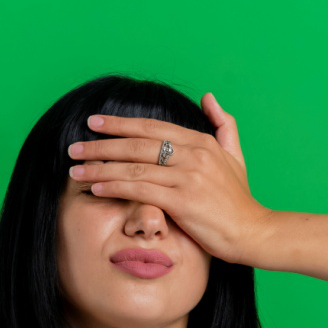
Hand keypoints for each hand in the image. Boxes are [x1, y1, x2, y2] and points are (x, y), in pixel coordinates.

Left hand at [67, 92, 272, 265]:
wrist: (254, 232)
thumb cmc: (240, 200)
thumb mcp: (235, 155)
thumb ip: (224, 124)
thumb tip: (209, 96)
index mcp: (201, 141)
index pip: (152, 127)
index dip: (120, 123)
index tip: (95, 122)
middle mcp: (193, 154)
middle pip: (137, 143)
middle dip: (101, 144)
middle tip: (74, 147)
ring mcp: (188, 177)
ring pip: (134, 166)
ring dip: (100, 168)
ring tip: (75, 170)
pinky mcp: (183, 200)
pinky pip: (140, 189)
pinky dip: (114, 187)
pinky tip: (95, 188)